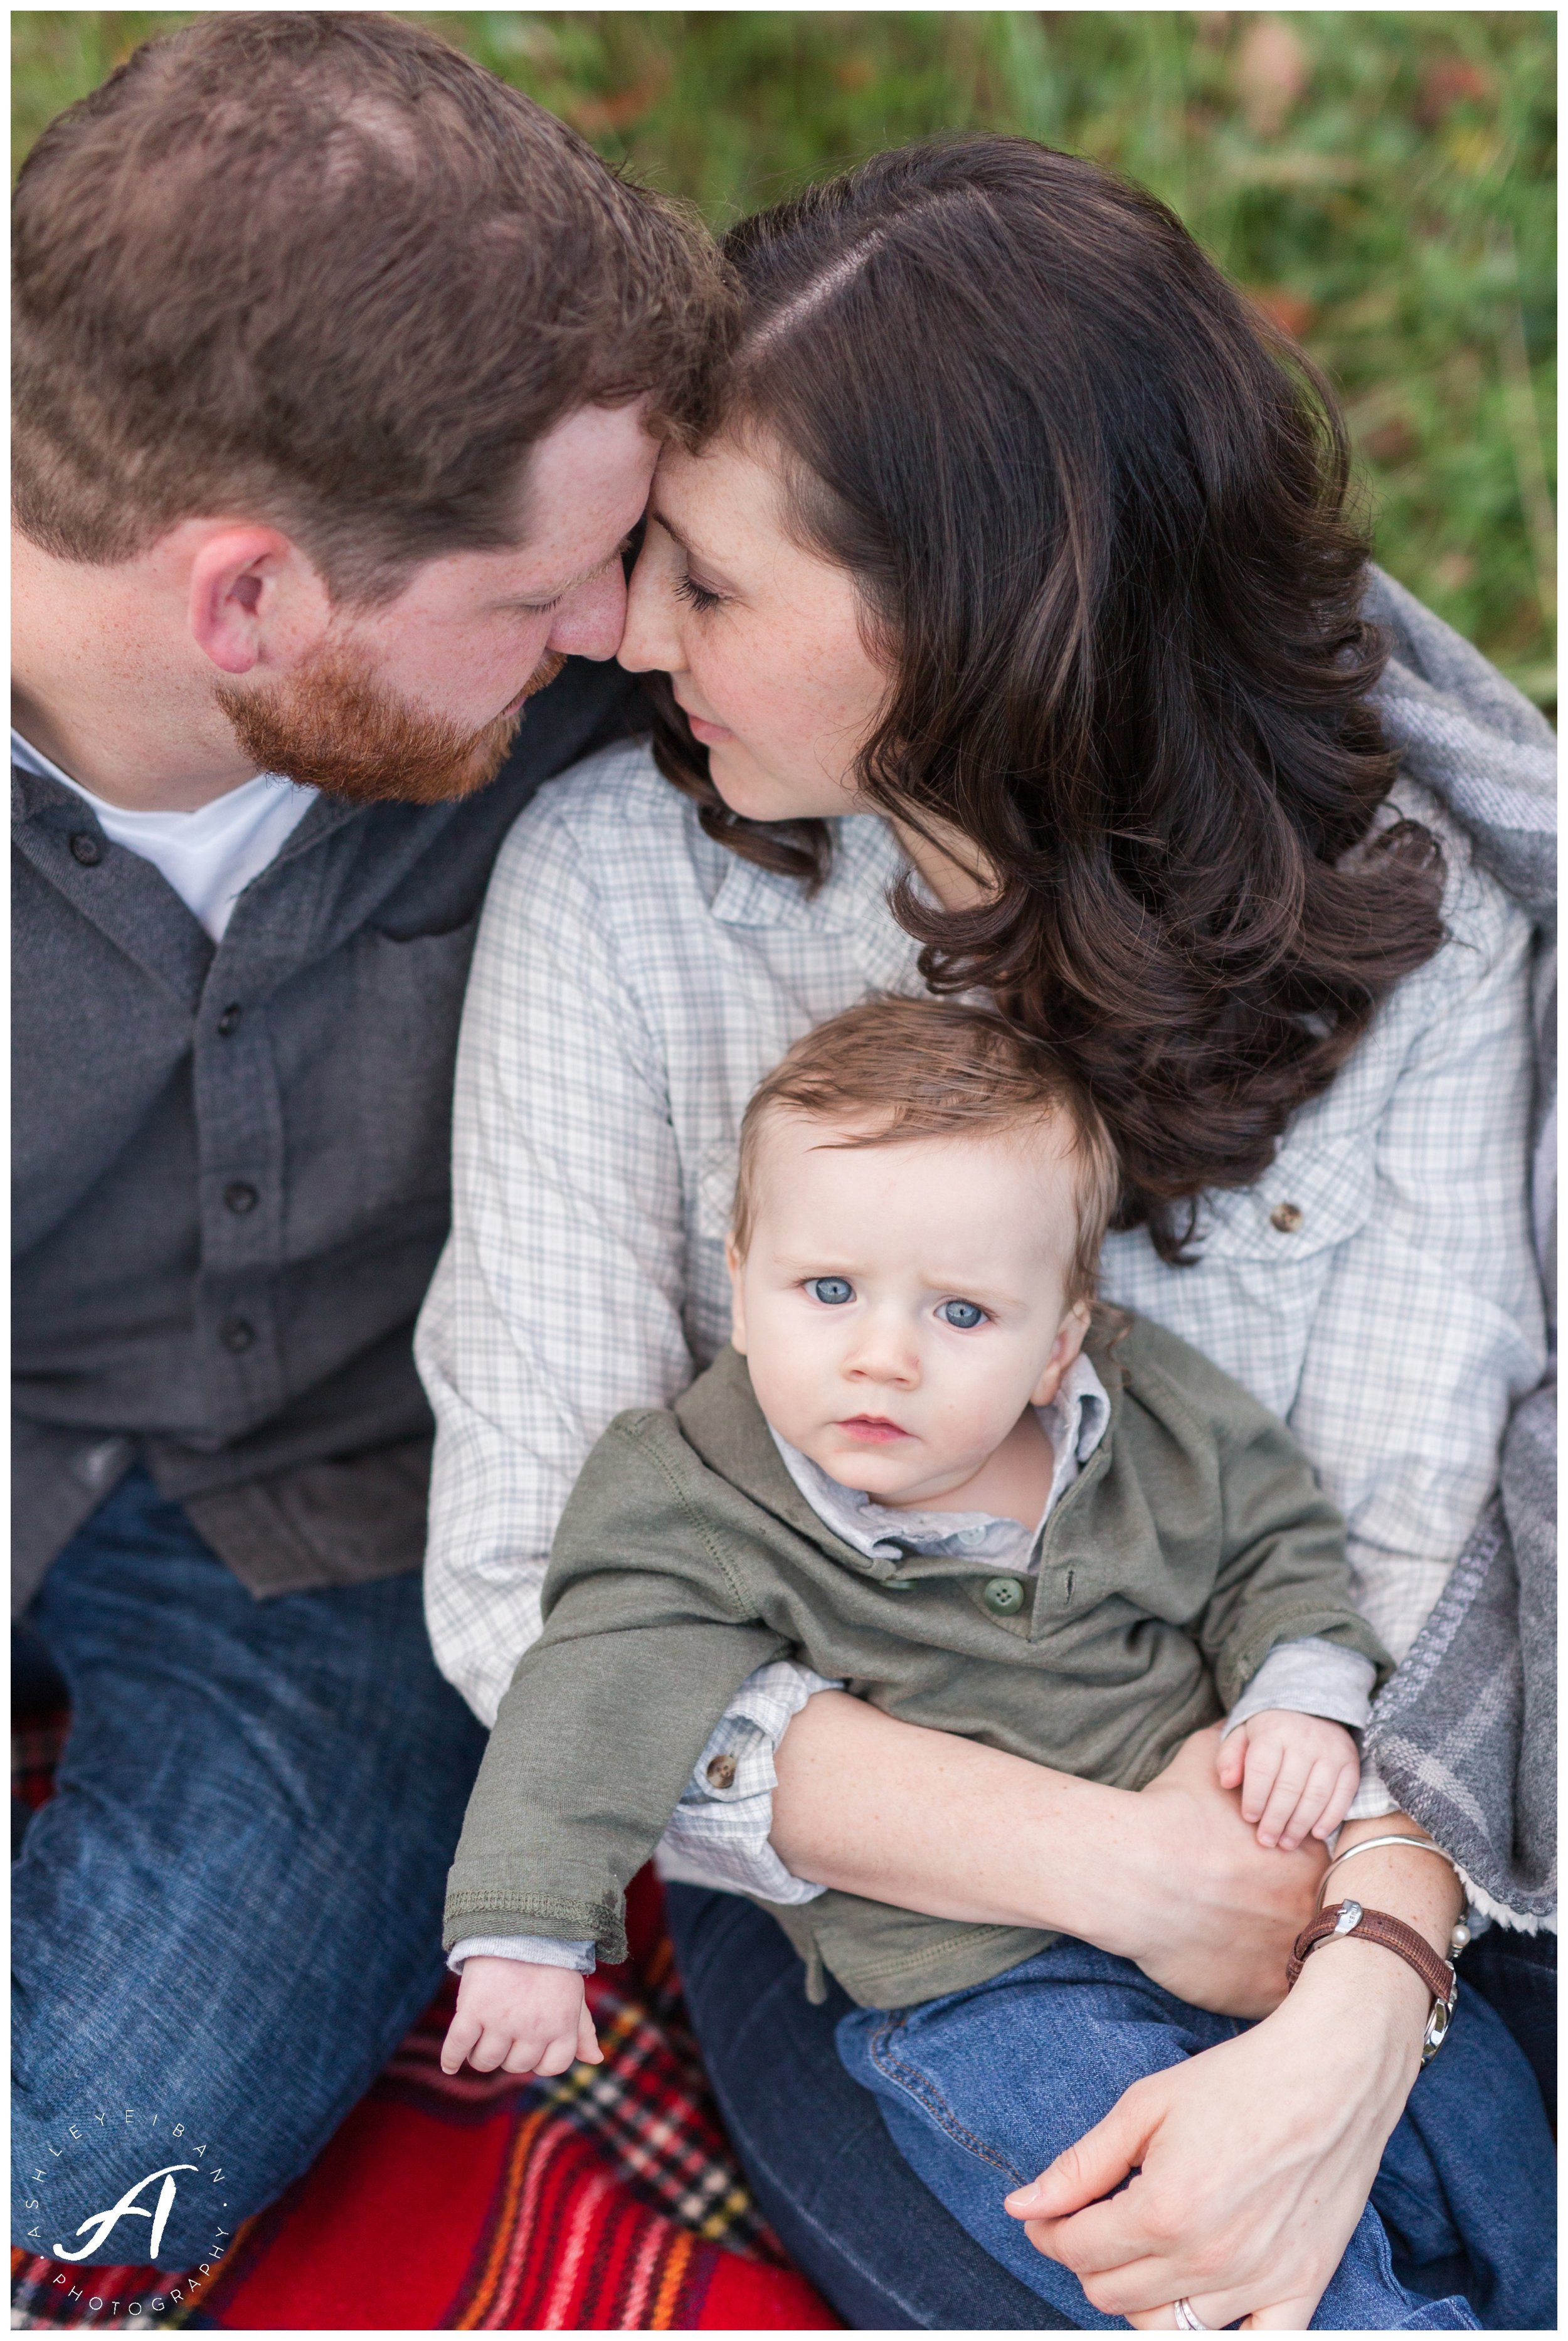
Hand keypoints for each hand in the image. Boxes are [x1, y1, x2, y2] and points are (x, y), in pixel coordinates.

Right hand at [440, 1955, 601, 2077]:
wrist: (521, 1924)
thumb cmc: (550, 1963)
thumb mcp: (574, 1995)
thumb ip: (583, 2030)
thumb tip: (596, 2059)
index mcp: (562, 2027)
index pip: (551, 2066)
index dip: (539, 2058)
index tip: (529, 2044)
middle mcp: (534, 2029)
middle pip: (515, 2065)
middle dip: (509, 2053)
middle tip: (504, 2030)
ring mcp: (502, 2021)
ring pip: (486, 2060)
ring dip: (481, 2055)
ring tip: (481, 2037)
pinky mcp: (474, 2009)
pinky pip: (458, 2046)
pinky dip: (450, 2058)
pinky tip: (449, 2065)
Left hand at [1001, 1933, 1428, 2328]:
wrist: (1332, 2074)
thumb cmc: (1237, 2081)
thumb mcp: (1145, 2107)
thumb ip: (1080, 2165)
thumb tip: (1020, 2205)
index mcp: (1163, 2212)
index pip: (1076, 2251)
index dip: (1047, 2230)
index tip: (1045, 2212)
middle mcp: (1208, 2261)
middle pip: (1111, 2296)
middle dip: (1087, 2260)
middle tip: (1092, 2221)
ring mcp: (1258, 2283)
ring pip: (1166, 2329)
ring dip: (1139, 2295)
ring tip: (1141, 2248)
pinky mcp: (1301, 2289)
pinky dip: (1217, 2333)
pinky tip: (1199, 2300)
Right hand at [1129, 1727, 1325, 2015]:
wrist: (1131, 1872)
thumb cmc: (1168, 1813)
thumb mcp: (1207, 1757)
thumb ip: (1238, 1743)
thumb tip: (1242, 1724)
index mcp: (1312, 1857)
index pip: (1342, 1871)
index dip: (1321, 1874)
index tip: (1294, 1876)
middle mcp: (1313, 1910)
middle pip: (1339, 1923)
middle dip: (1319, 1921)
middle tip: (1280, 1916)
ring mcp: (1291, 1958)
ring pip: (1316, 1971)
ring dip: (1299, 1963)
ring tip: (1264, 1952)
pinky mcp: (1261, 1998)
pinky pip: (1284, 2008)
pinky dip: (1270, 1997)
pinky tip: (1244, 1975)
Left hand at [1216, 1711, 1360, 1850]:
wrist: (1312, 1709)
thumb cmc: (1270, 1731)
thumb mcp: (1243, 1734)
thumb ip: (1230, 1756)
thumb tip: (1226, 1782)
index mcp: (1274, 1730)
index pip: (1262, 1770)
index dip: (1255, 1798)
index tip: (1249, 1818)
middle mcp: (1304, 1739)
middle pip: (1289, 1787)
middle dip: (1276, 1819)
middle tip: (1267, 1840)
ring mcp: (1331, 1751)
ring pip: (1316, 1795)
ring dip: (1300, 1824)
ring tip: (1287, 1843)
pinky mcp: (1350, 1763)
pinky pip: (1343, 1795)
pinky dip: (1330, 1818)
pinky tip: (1316, 1834)